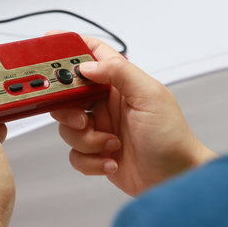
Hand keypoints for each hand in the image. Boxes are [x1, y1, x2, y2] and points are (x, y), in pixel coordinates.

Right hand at [48, 32, 217, 195]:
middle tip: (81, 119)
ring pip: (68, 128)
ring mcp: (100, 128)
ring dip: (86, 140)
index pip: (91, 55)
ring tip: (110, 144)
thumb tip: (87, 65)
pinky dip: (90, 160)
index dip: (69, 47)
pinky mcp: (97, 152)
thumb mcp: (150, 96)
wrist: (176, 179)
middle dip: (67, 109)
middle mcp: (106, 103)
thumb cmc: (172, 138)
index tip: (50, 48)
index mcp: (119, 83)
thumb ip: (119, 72)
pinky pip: (75, 154)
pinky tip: (112, 160)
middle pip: (68, 95)